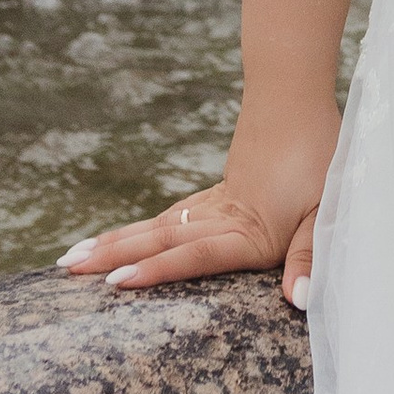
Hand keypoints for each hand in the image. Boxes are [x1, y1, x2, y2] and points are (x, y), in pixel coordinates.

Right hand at [56, 100, 341, 310]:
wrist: (299, 94)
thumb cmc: (323, 154)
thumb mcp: (328, 207)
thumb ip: (310, 254)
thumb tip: (299, 299)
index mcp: (250, 231)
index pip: (196, 254)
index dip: (158, 270)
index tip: (114, 282)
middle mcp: (224, 217)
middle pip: (162, 237)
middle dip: (113, 255)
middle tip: (65, 269)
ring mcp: (217, 202)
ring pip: (160, 224)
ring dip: (119, 241)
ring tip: (74, 256)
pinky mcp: (220, 190)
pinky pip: (175, 214)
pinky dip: (147, 228)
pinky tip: (131, 237)